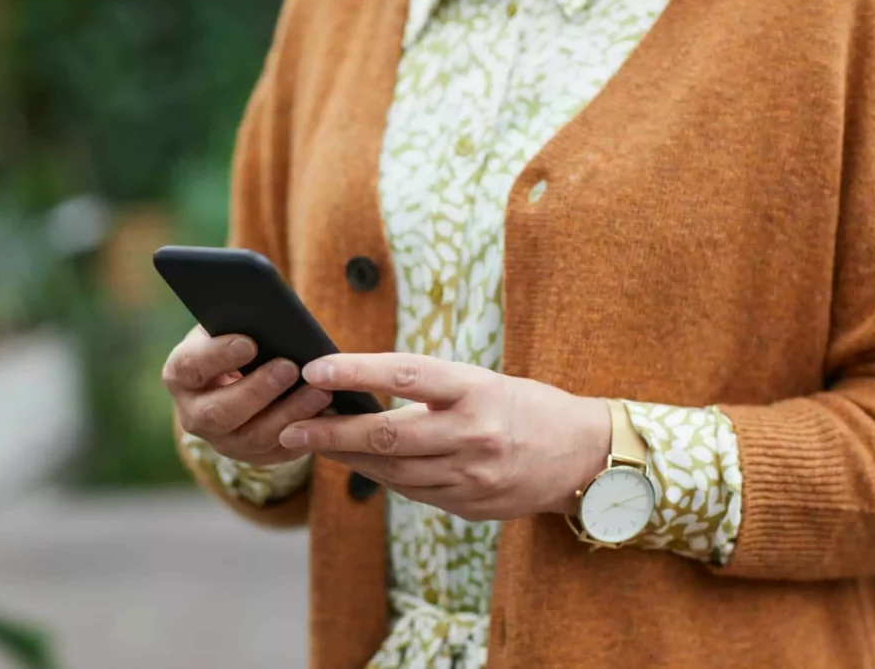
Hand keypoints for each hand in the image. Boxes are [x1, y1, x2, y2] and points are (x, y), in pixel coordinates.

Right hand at [163, 326, 332, 464]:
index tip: (248, 343)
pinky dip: (305, 433)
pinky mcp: (254, 456)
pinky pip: (280, 451)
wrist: (241, 377)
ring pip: (253, 437)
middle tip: (288, 367)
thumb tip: (270, 314)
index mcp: (181, 375)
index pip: (191, 366)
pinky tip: (327, 414)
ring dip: (289, 414)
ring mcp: (223, 441)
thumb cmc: (236, 341)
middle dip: (256, 391)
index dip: (217, 356)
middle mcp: (194, 414)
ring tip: (319, 392)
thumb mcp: (230, 327)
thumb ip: (241, 322)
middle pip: (219, 413)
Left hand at [277, 353, 611, 519]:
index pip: (407, 375)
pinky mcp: (471, 505)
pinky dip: (381, 477)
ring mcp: (473, 476)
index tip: (316, 368)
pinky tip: (359, 465)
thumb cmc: (524, 406)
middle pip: (389, 436)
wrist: (582, 456)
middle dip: (334, 434)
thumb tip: (363, 393)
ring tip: (313, 445)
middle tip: (292, 429)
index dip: (357, 371)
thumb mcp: (482, 382)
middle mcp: (474, 435)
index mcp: (477, 390)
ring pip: (393, 471)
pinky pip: (413, 491)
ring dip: (348, 459)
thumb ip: (430, 390)